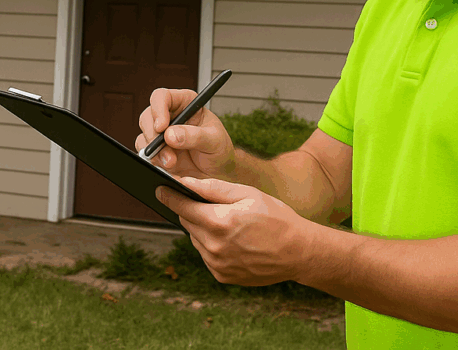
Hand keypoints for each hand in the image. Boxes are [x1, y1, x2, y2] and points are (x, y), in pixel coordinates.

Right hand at [135, 88, 236, 180]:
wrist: (219, 172)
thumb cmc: (219, 150)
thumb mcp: (214, 140)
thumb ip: (195, 136)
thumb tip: (170, 135)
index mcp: (185, 104)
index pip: (163, 96)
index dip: (158, 109)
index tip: (162, 127)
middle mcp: (170, 116)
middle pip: (148, 116)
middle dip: (153, 135)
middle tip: (165, 150)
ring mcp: (162, 134)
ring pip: (144, 135)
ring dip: (154, 150)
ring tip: (171, 162)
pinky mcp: (157, 150)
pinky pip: (145, 152)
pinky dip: (153, 160)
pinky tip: (168, 165)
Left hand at [156, 177, 313, 286]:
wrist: (298, 252)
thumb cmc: (275, 217)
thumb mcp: (246, 193)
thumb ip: (212, 188)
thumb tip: (185, 182)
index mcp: (219, 222)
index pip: (182, 206)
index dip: (169, 196)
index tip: (158, 188)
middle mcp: (214, 247)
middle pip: (188, 222)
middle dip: (192, 210)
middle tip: (209, 204)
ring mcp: (217, 265)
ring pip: (196, 239)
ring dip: (203, 228)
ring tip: (227, 222)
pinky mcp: (222, 276)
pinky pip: (207, 255)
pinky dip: (212, 245)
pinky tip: (232, 239)